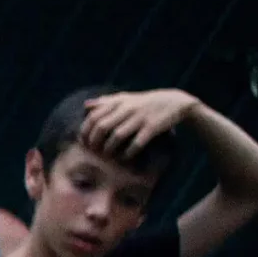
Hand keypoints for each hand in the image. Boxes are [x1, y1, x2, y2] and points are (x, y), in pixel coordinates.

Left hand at [78, 90, 199, 161]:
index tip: (83, 142)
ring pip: (117, 136)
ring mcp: (140, 118)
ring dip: (109, 148)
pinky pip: (136, 143)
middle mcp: (127, 108)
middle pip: (102, 127)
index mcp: (119, 101)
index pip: (94, 116)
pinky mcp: (152, 127)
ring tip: (106, 155)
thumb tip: (85, 106)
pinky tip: (124, 157)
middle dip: (94, 141)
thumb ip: (105, 101)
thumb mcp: (126, 98)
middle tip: (93, 151)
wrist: (174, 102)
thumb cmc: (145, 102)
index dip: (85, 131)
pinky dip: (128, 153)